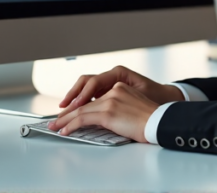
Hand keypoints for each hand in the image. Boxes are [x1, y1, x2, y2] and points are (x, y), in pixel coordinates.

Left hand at [57, 65, 182, 117]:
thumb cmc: (151, 120)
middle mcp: (113, 90)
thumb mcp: (132, 108)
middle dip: (68, 112)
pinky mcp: (108, 112)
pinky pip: (83, 118)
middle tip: (57, 119)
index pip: (93, 95)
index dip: (80, 104)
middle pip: (84, 101)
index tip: (70, 112)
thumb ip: (116, 108)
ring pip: (80, 109)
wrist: (161, 121)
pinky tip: (65, 130)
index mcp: (120, 87)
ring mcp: (110, 100)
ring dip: (65, 119)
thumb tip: (100, 120)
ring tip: (55, 126)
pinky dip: (71, 125)